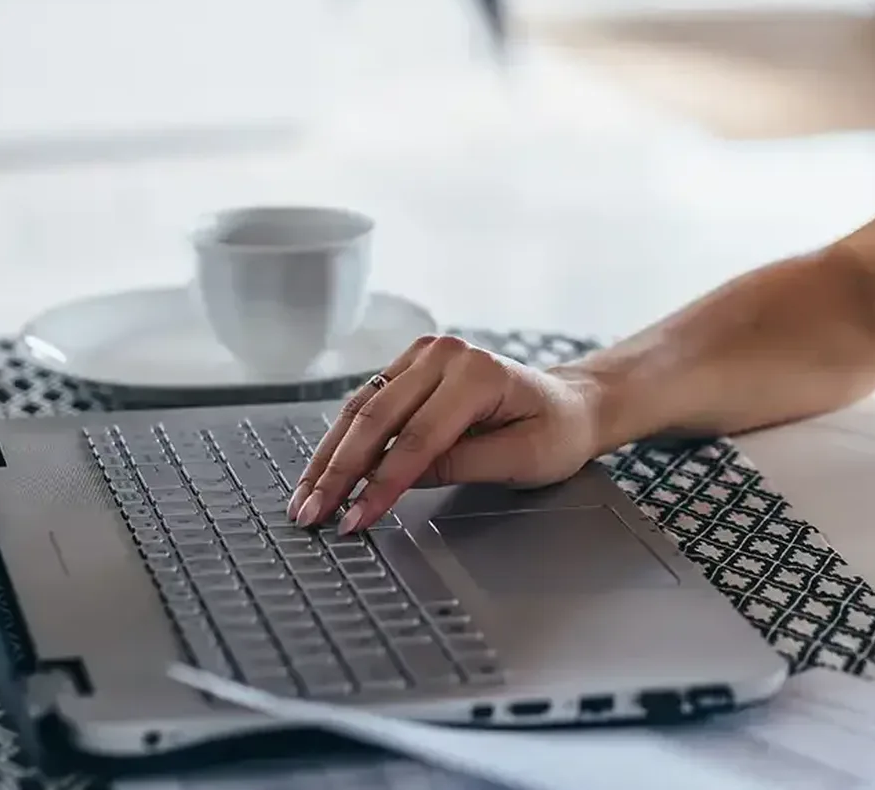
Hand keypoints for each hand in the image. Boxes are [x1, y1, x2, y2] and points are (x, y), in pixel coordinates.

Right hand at [289, 335, 606, 531]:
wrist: (570, 404)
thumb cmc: (556, 431)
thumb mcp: (522, 458)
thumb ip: (461, 465)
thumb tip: (399, 479)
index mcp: (477, 373)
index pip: (417, 437)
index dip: (381, 483)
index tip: (354, 519)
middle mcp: (444, 354)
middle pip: (376, 419)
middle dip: (338, 472)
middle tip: (311, 514)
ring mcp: (423, 356)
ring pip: (361, 409)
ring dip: (329, 457)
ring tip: (305, 498)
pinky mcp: (409, 367)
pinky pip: (367, 404)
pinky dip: (342, 440)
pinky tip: (323, 471)